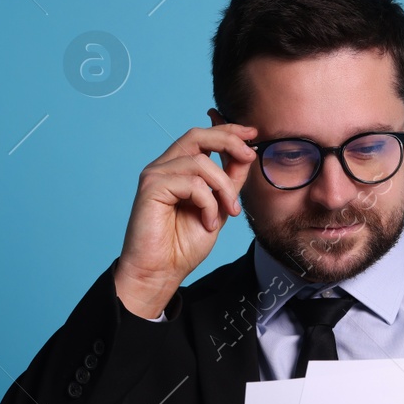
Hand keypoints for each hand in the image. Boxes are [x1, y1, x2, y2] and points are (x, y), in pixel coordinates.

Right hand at [114, 121, 258, 317]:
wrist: (161, 272)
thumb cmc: (183, 245)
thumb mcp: (218, 208)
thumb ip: (229, 182)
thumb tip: (246, 154)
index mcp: (178, 169)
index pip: (203, 138)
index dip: (228, 131)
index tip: (252, 133)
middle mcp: (164, 167)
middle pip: (198, 136)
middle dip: (228, 140)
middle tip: (249, 154)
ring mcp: (155, 175)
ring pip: (201, 163)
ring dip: (224, 188)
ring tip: (228, 212)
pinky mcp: (151, 187)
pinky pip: (192, 183)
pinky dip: (208, 203)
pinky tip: (208, 223)